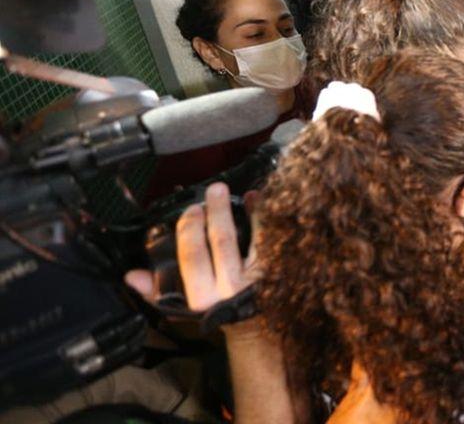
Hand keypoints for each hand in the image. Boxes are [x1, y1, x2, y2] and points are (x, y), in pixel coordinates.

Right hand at [125, 182, 258, 314]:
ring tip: (239, 193)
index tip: (192, 210)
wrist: (254, 327)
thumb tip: (132, 276)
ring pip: (252, 238)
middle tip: (214, 191)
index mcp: (202, 296)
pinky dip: (264, 217)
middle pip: (222, 241)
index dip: (191, 230)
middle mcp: (230, 288)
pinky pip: (271, 239)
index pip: (193, 256)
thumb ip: (156, 292)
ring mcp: (257, 280)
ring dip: (245, 211)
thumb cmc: (214, 310)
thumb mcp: (181, 308)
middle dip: (217, 212)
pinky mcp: (277, 272)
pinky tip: (256, 201)